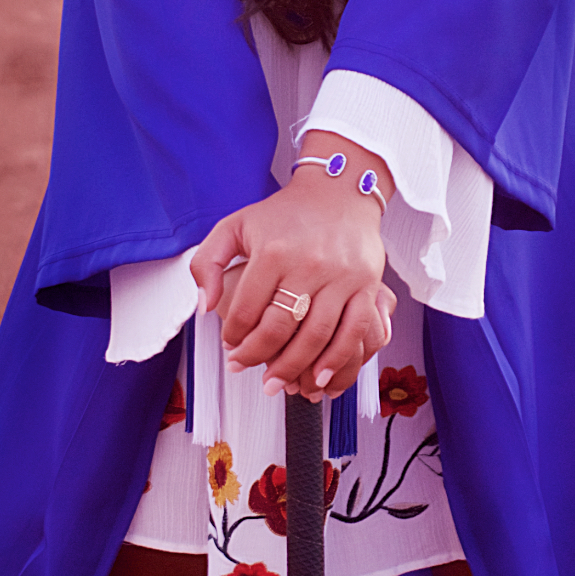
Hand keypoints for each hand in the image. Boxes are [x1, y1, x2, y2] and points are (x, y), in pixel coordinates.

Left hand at [191, 149, 395, 400]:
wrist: (339, 192)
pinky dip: (338, 360)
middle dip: (258, 358)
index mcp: (273, 252)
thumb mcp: (234, 226)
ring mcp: (341, 276)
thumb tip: (206, 306)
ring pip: (317, 337)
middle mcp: (309, 264)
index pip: (246, 311)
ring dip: (294, 368)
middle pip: (280, 329)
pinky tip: (321, 377)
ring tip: (277, 383)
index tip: (231, 347)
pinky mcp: (367, 285)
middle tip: (247, 369)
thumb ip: (207, 263)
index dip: (234, 338)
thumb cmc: (285, 213)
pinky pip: (355, 331)